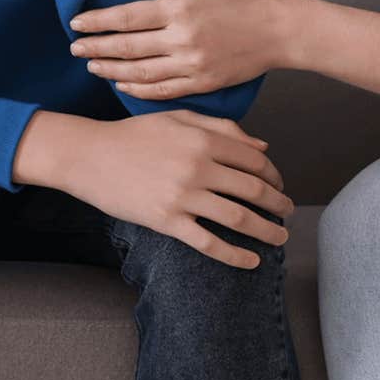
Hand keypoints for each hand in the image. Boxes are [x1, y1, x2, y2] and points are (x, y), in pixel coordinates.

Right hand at [63, 110, 294, 268]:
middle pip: (254, 190)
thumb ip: (222, 128)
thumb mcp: (178, 118)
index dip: (275, 175)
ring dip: (266, 231)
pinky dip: (235, 255)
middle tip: (288, 213)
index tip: (280, 186)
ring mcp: (183, 196)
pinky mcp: (167, 221)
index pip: (255, 161)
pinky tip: (252, 261)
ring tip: (280, 238)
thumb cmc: (134, 134)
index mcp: (204, 140)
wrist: (90, 156)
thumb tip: (262, 147)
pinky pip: (209, 242)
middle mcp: (198, 167)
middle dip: (278, 205)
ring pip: (238, 218)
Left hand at [70, 0, 290, 98]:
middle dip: (96, 47)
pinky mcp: (203, 84)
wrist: (284, 31)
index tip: (76, 23)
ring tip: (91, 66)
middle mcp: (183, 41)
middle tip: (74, 49)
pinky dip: (138, 90)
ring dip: (111, 70)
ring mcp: (193, 66)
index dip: (98, 21)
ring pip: (140, 73)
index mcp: (182, 9)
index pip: (128, 17)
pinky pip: (163, 91)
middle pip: (128, 47)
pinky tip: (123, 84)